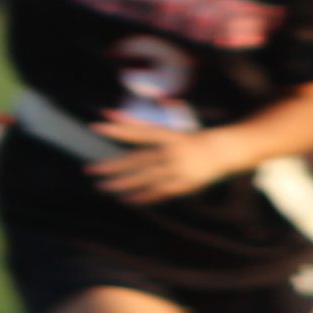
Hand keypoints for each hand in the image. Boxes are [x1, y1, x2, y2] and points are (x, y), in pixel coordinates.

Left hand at [86, 116, 239, 203]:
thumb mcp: (164, 129)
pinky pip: (161, 192)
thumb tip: (109, 113)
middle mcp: (171, 151)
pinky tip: (126, 199)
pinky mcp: (185, 183)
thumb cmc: (187, 139)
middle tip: (89, 170)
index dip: (117, 129)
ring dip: (123, 183)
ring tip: (101, 186)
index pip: (138, 131)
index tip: (96, 127)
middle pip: (137, 159)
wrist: (223, 151)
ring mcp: (178, 168)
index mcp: (167, 134)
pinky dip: (144, 196)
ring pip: (146, 177)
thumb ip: (136, 124)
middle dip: (112, 165)